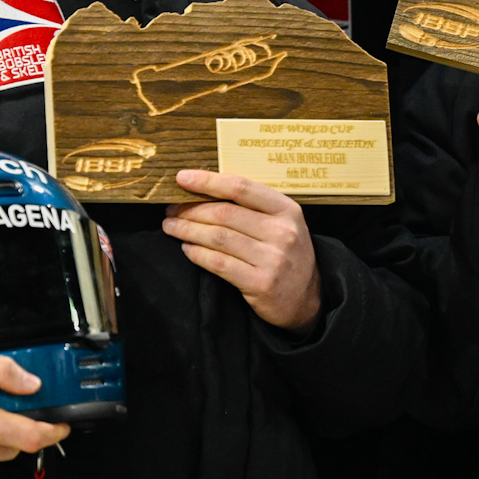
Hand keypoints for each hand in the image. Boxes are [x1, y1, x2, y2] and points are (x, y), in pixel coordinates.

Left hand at [164, 170, 320, 330]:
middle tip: (171, 209)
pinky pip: (219, 263)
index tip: (182, 178)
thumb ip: (253, 208)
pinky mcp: (260, 283)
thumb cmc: (287, 255)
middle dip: (190, 209)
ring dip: (188, 230)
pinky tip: (187, 249)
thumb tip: (206, 190)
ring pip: (218, 238)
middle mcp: (282, 232)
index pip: (241, 188)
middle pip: (224, 214)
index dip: (208, 181)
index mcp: (286, 210)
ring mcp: (272, 259)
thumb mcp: (282, 224)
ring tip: (171, 226)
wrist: (308, 300)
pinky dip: (197, 254)